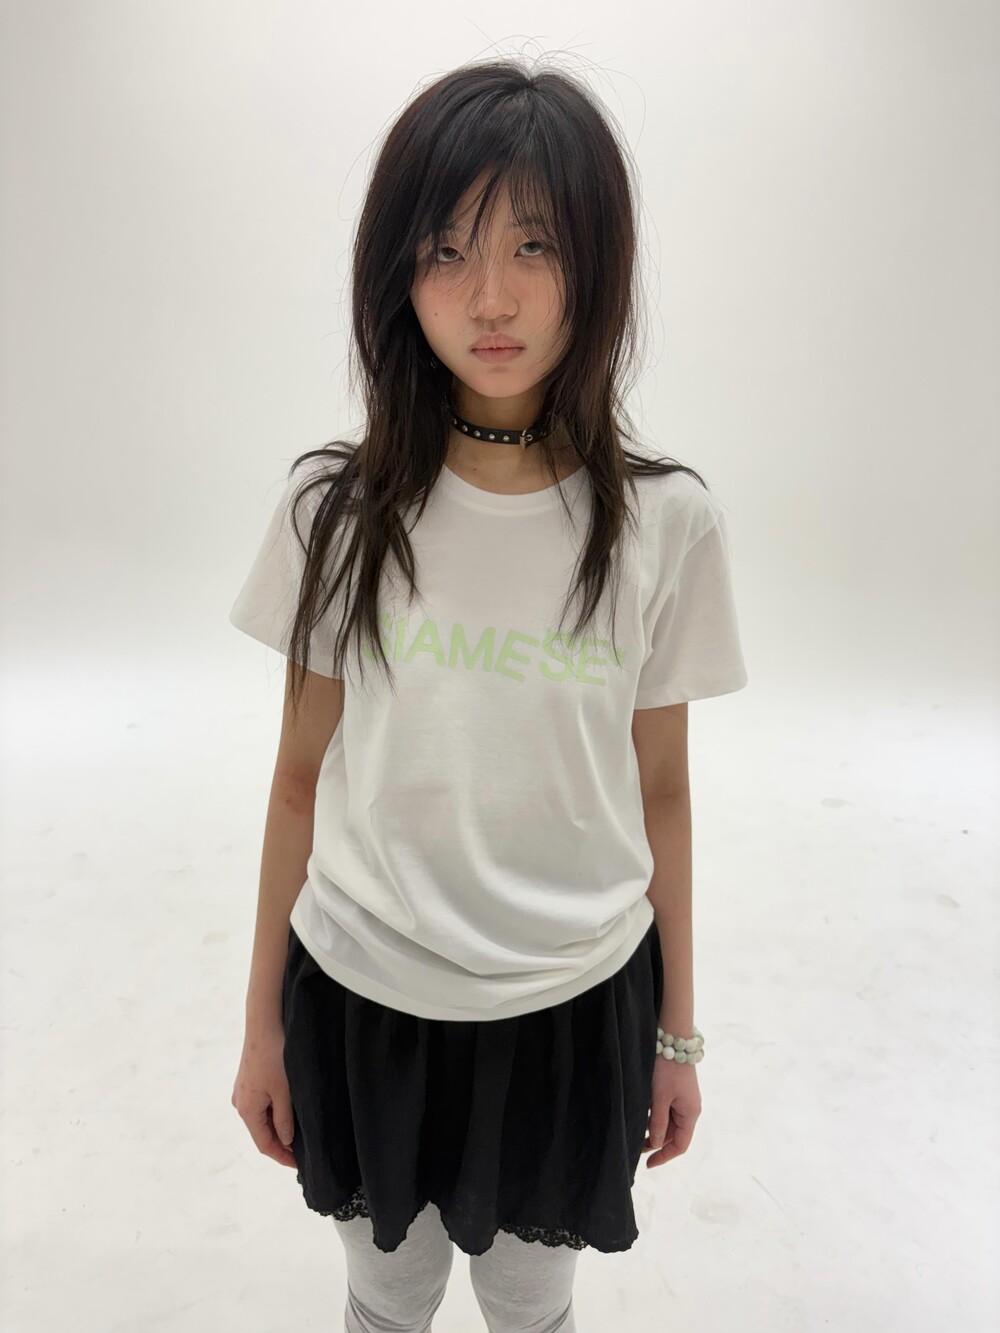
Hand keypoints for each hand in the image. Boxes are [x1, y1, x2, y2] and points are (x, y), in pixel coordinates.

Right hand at [231, 1023, 297, 1168]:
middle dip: (281, 1143)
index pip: (264, 1144)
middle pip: (261, 1132)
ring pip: (262, 1117)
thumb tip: (286, 1141)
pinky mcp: (249, 1079)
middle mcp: (240, 1102)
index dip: (282, 1156)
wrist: (265, 1022)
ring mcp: (243, 1090)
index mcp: (246, 1110)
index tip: (300, 1165)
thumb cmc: (274, 1056)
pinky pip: (261, 1103)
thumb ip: (284, 1120)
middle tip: (304, 1152)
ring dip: (278, 1127)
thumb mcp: (284, 1092)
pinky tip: (289, 1111)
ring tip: (300, 1134)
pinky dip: (274, 1112)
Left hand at [642, 1055, 700, 1167]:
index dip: (665, 1156)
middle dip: (657, 1143)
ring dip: (655, 1130)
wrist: (673, 1039)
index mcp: (690, 1114)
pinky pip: (667, 1110)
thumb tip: (656, 1144)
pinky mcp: (676, 1089)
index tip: (648, 1164)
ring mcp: (684, 1098)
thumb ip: (658, 1123)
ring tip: (637, 1133)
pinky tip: (642, 1116)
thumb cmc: (667, 1069)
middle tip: (636, 1148)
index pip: (680, 1145)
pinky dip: (655, 1117)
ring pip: (669, 1122)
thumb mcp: (660, 1098)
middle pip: (674, 1135)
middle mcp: (690, 1108)